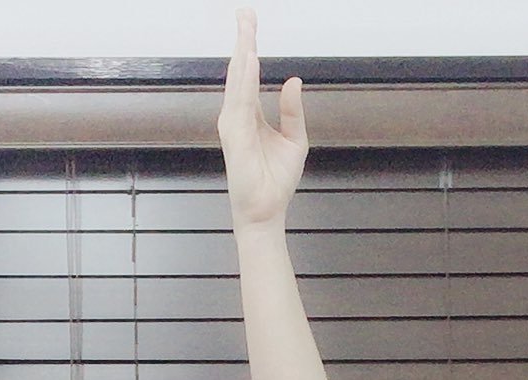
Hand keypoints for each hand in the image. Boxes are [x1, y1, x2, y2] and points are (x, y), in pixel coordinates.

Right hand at [218, 7, 307, 233]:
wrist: (267, 212)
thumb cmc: (276, 181)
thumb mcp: (294, 141)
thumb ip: (292, 111)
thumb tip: (293, 80)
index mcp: (249, 114)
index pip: (247, 74)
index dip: (248, 46)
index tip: (249, 21)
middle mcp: (236, 115)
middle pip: (239, 70)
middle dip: (242, 40)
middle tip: (245, 12)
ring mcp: (233, 125)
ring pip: (238, 82)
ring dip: (242, 53)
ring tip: (248, 29)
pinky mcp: (235, 138)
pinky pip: (241, 102)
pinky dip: (246, 80)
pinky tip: (250, 59)